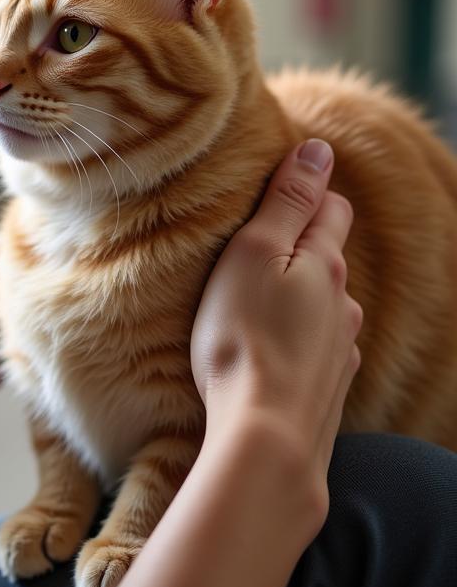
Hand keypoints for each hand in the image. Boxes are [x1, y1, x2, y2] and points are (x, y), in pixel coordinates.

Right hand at [190, 139, 362, 508]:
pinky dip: (298, 340)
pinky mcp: (328, 388)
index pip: (330, 208)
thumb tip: (318, 149)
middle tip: (257, 245)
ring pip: (325, 306)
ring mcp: (340, 349)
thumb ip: (286, 202)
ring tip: (258, 304)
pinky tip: (273, 352)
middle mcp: (343, 303)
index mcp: (323, 264)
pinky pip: (317, 349)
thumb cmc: (243, 338)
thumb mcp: (252, 253)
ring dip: (299, 298)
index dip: (306, 193)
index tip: (276, 189)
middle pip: (328, 257)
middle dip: (302, 245)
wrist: (265, 437)